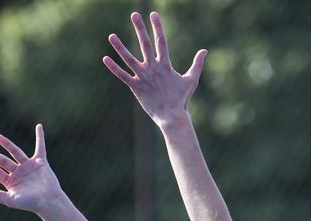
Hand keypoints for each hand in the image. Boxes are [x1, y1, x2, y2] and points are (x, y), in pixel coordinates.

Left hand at [0, 126, 65, 214]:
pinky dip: (40, 137)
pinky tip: (39, 127)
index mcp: (11, 182)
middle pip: (4, 162)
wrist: (49, 202)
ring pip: (16, 152)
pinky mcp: (40, 162)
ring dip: (7, 144)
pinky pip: (40, 147)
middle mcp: (19, 173)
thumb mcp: (10, 200)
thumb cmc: (30, 203)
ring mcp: (29, 167)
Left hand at [104, 11, 206, 125]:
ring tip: (111, 36)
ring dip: (119, 47)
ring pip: (129, 59)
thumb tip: (205, 51)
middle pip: (145, 44)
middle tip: (134, 15)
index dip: (157, 26)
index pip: (161, 41)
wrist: (172, 116)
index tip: (153, 14)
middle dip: (140, 28)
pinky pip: (123, 76)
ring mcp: (143, 77)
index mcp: (165, 65)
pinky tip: (105, 58)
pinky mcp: (136, 87)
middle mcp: (153, 68)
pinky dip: (114, 68)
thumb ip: (197, 64)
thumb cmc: (182, 100)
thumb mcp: (192, 80)